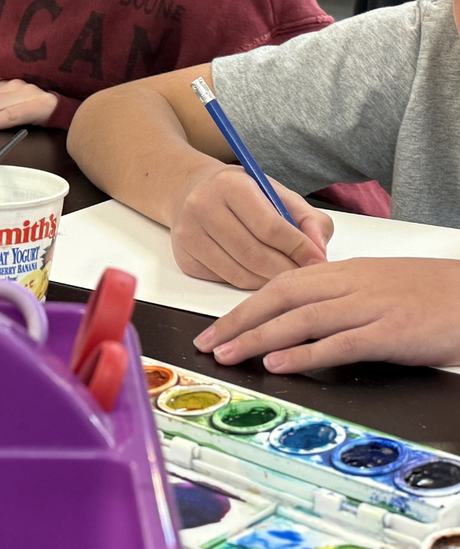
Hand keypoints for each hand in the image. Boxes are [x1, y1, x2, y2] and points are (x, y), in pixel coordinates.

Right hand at [170, 162, 331, 288]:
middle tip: (305, 276)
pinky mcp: (184, 257)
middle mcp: (203, 207)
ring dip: (269, 281)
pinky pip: (225, 280)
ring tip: (285, 277)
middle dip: (286, 270)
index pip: (270, 226)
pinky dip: (248, 283)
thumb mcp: (275, 192)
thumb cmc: (239, 192)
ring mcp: (189, 234)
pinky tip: (258, 274)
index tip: (317, 260)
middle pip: (254, 254)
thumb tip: (319, 253)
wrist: (190, 191)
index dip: (298, 248)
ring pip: (240, 274)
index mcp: (230, 185)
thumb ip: (308, 218)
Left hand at [194, 257, 459, 371]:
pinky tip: (279, 364)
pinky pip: (339, 342)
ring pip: (301, 318)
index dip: (245, 305)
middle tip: (209, 344)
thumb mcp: (376, 286)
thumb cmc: (428, 292)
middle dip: (239, 321)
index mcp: (343, 272)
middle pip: (280, 298)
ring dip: (259, 337)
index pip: (280, 285)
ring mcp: (368, 306)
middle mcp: (349, 284)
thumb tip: (301, 321)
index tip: (217, 326)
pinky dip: (305, 353)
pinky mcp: (389, 331)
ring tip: (230, 355)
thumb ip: (339, 297)